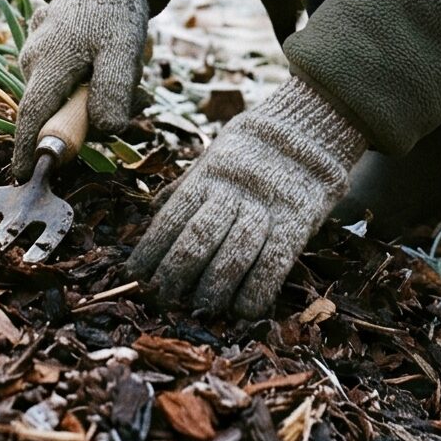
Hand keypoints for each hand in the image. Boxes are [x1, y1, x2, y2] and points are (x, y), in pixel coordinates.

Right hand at [11, 0, 148, 178]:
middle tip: (131, 94)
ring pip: (61, 92)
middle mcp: (33, 60)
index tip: (23, 175)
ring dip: (92, 93)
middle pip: (53, 109)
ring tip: (125, 67)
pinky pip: (63, 76)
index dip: (27, 148)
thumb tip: (105, 131)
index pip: (31, 117)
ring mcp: (35, 51)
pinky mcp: (44, 47)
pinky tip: (109, 59)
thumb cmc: (114, 11)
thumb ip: (114, 93)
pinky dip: (87, 78)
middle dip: (86, 115)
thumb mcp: (124, 53)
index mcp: (47, 64)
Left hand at [131, 77, 365, 318]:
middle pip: (200, 237)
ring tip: (201, 308)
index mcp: (208, 177)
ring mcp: (266, 209)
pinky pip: (275, 261)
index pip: (173, 216)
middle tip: (162, 297)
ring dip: (215, 286)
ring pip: (235, 252)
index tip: (135, 274)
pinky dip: (258, 289)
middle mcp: (233, 193)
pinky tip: (244, 309)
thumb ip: (186, 186)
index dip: (152, 248)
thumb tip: (151, 212)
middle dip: (177, 271)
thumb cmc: (250, 152)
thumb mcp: (213, 158)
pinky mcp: (296, 223)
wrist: (306, 131)